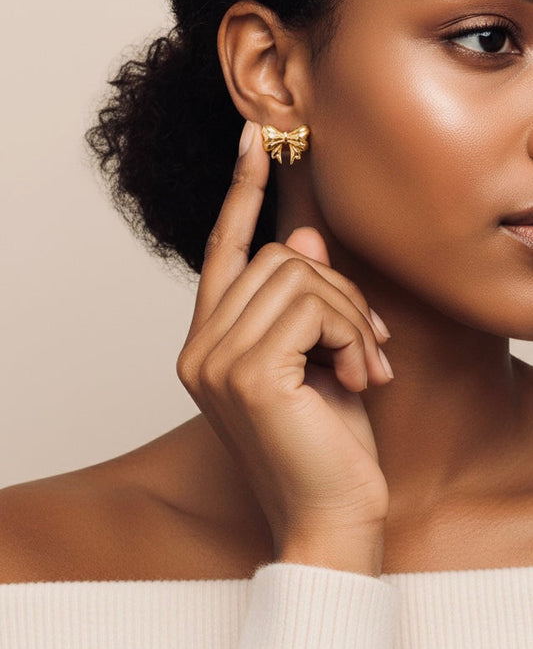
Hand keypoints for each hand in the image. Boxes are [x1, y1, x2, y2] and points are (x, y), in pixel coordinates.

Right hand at [176, 121, 392, 574]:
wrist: (332, 516)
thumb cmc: (325, 441)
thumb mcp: (319, 357)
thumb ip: (302, 298)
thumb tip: (299, 236)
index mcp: (209, 343)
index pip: (223, 250)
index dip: (241, 192)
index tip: (256, 140)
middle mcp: (199, 347)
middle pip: (276, 256)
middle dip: (336, 291)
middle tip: (367, 344)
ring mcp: (215, 358)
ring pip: (298, 274)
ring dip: (350, 315)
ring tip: (368, 366)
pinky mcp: (248, 370)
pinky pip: (312, 304)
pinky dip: (352, 332)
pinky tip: (362, 378)